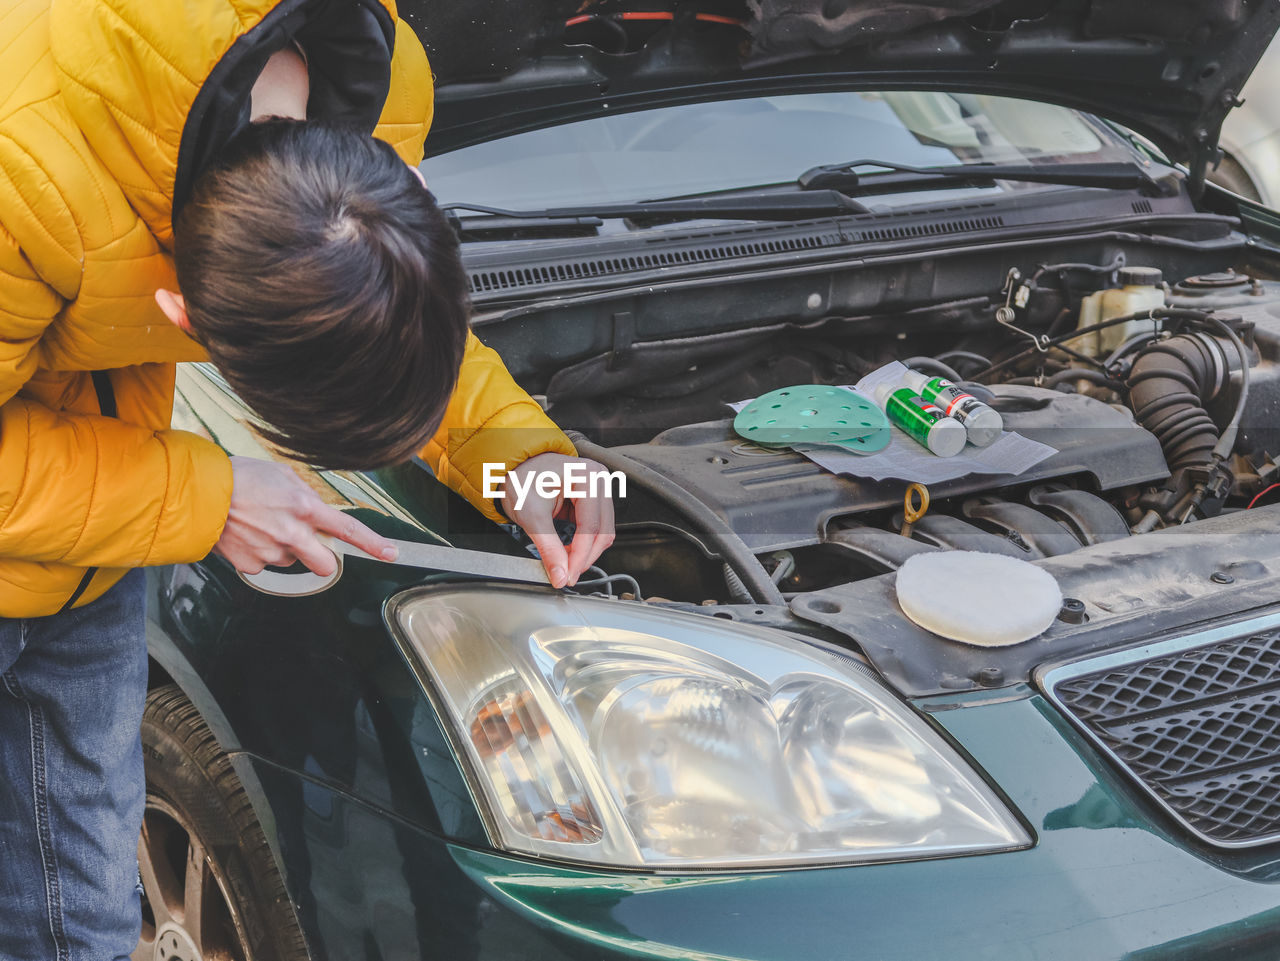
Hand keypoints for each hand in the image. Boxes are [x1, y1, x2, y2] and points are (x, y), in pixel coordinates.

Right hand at [215, 457, 397, 575]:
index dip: (373, 544)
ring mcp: (271, 552)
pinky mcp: (250, 565)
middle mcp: (292, 533)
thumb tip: (316, 511)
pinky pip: (264, 565)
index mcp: (304, 507)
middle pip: (326, 564)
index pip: (348, 530)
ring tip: (260, 525)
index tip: (391, 554)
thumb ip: (305, 495)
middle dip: (322, 558)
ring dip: (283, 549)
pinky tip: (245, 535)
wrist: (197, 494)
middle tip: (304, 541)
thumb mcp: (281, 476)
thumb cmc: (239, 478)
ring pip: (291, 561)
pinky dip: (259, 553)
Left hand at [500, 453, 616, 587]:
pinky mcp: (593, 499)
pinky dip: (583, 543)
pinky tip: (568, 550)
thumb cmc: (521, 479)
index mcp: (587, 477)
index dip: (580, 557)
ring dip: (585, 552)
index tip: (567, 576)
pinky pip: (596, 528)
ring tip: (565, 562)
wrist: (512, 468)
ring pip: (602, 532)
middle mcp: (599, 480)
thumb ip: (548, 547)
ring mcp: (599, 489)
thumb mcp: (531, 515)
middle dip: (584, 557)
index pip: (591, 527)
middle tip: (566, 575)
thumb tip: (560, 575)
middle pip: (603, 532)